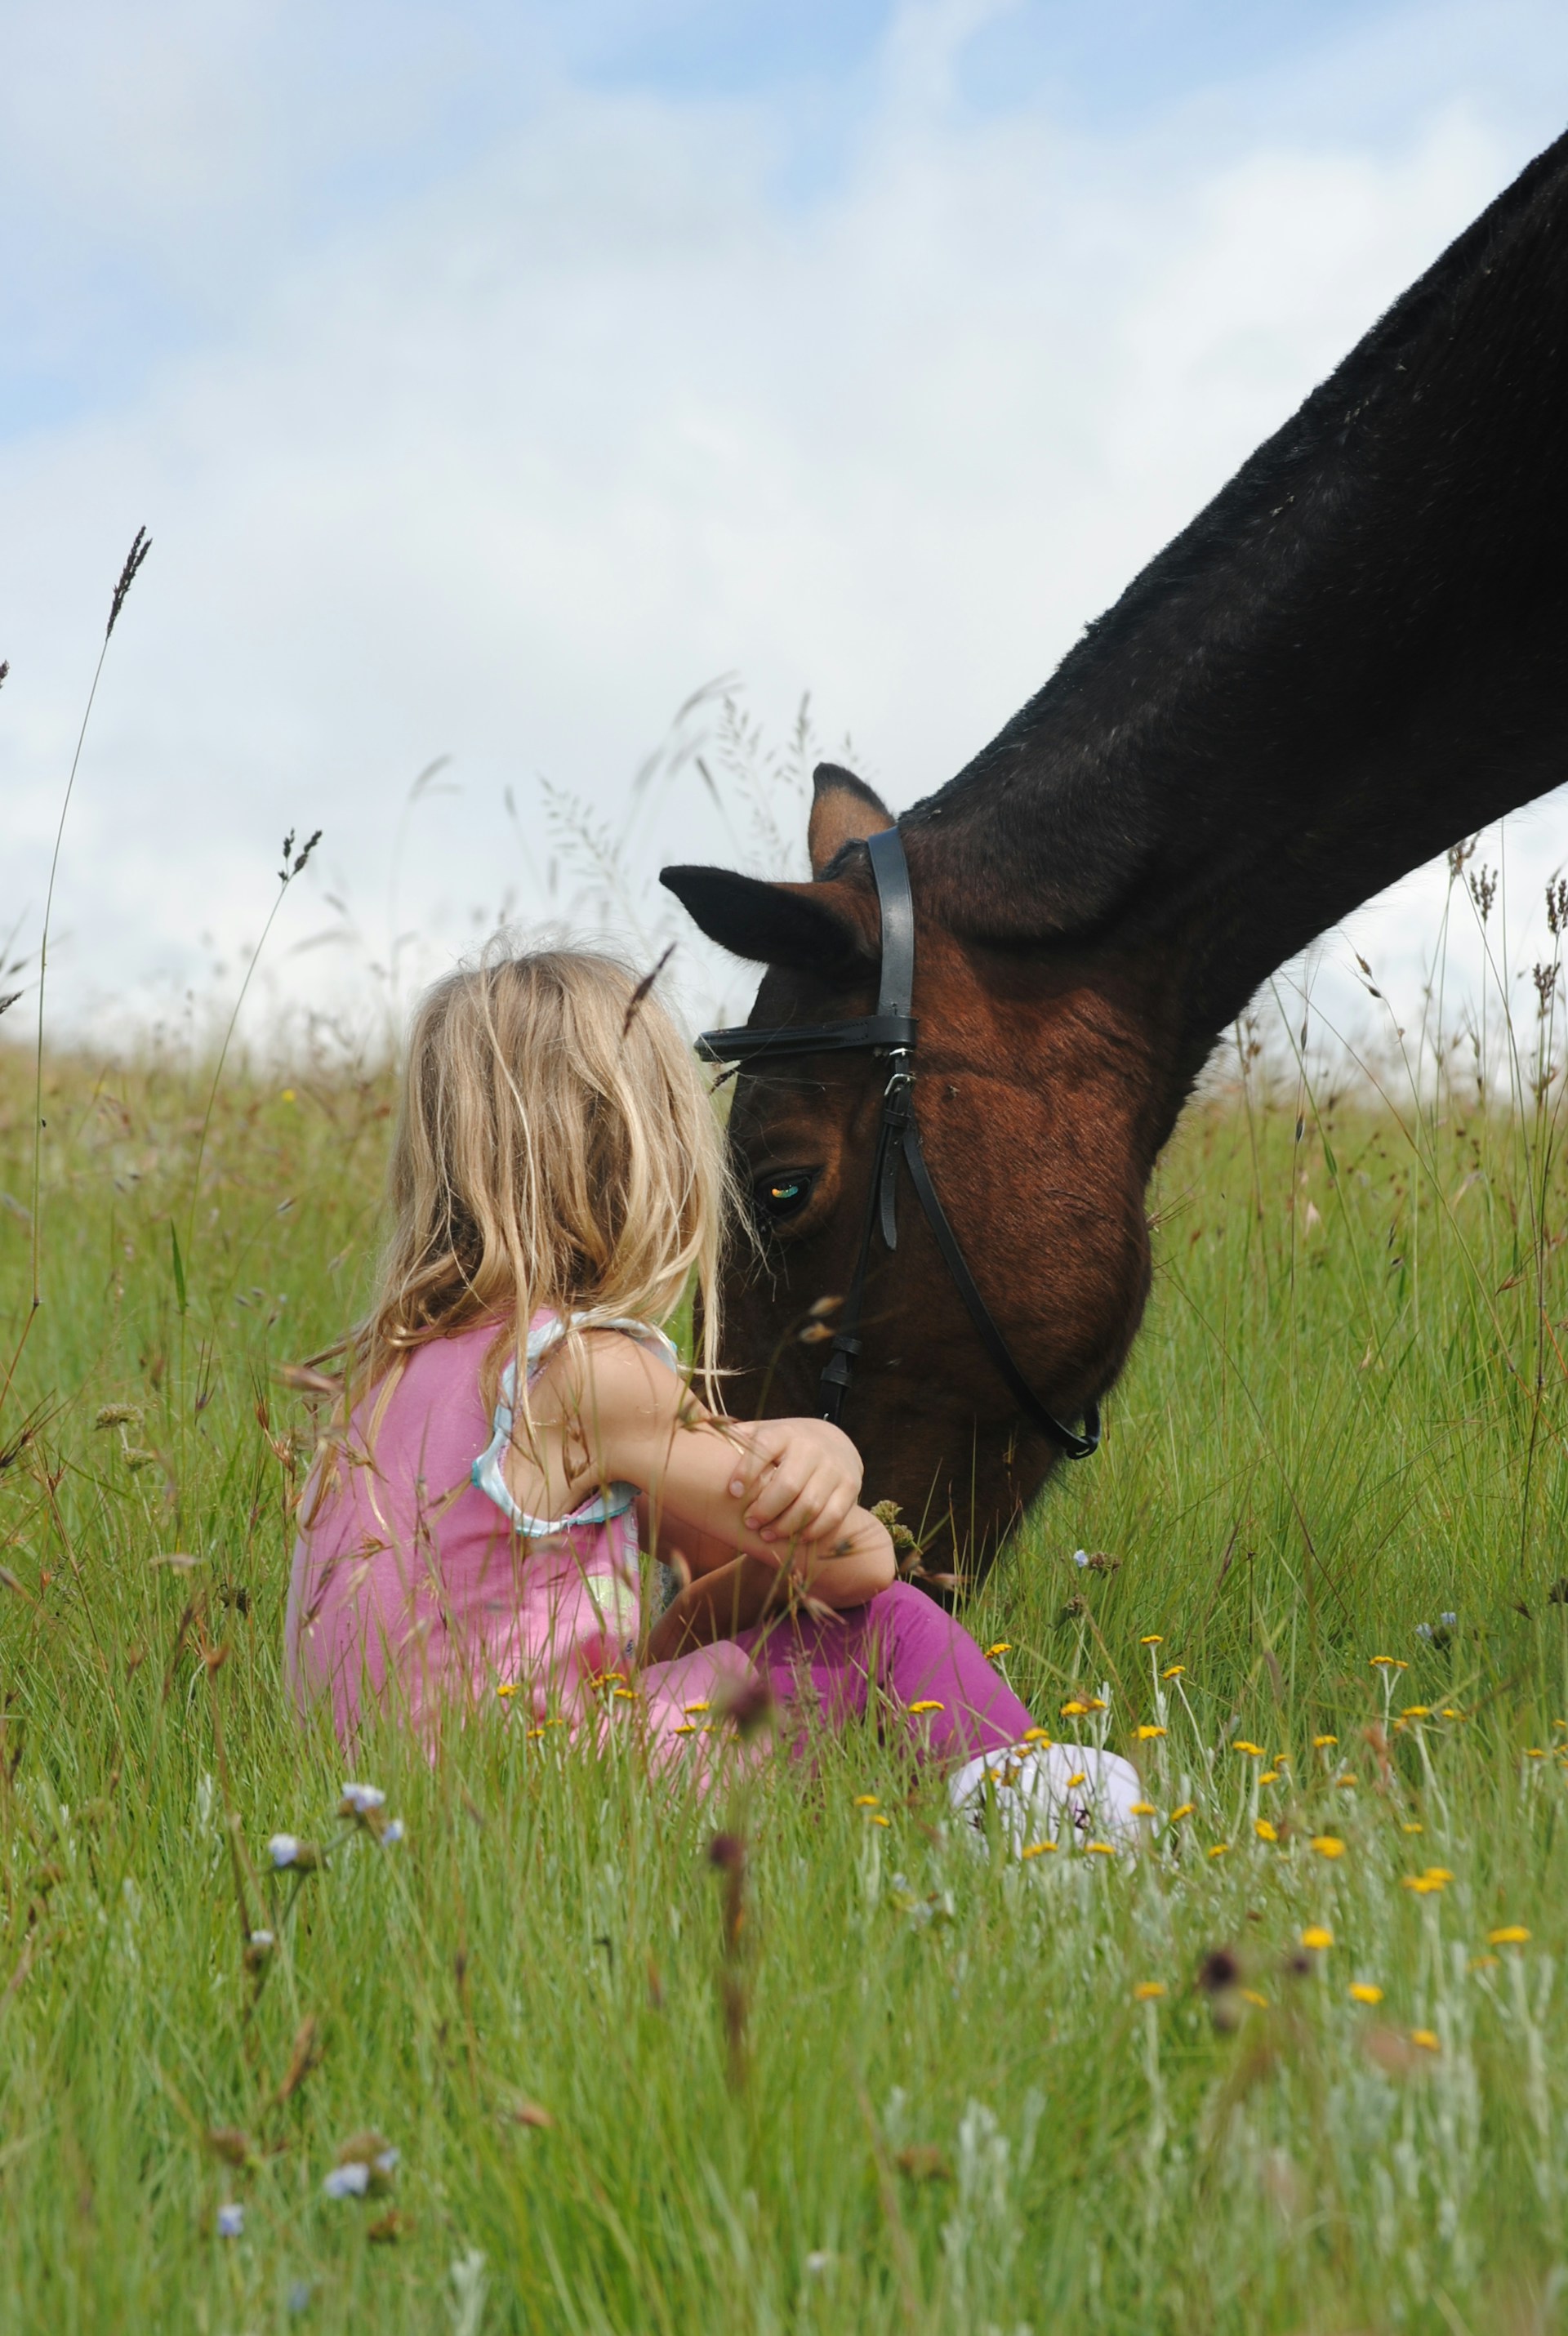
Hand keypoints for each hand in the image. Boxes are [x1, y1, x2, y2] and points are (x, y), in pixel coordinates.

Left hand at [723, 1416, 863, 1548]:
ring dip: (786, 1525)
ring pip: (810, 1504)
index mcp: (785, 1433)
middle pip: (788, 1485)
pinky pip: (832, 1516)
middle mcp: (812, 1448)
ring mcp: (834, 1468)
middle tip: (749, 1523)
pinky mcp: (850, 1487)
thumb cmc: (785, 1445)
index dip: (746, 1471)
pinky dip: (812, 1531)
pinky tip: (795, 1539)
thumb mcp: (764, 1434)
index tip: (732, 1492)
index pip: (764, 1448)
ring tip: (767, 1535)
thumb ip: (737, 1439)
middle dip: (765, 1509)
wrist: (834, 1442)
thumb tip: (695, 1433)